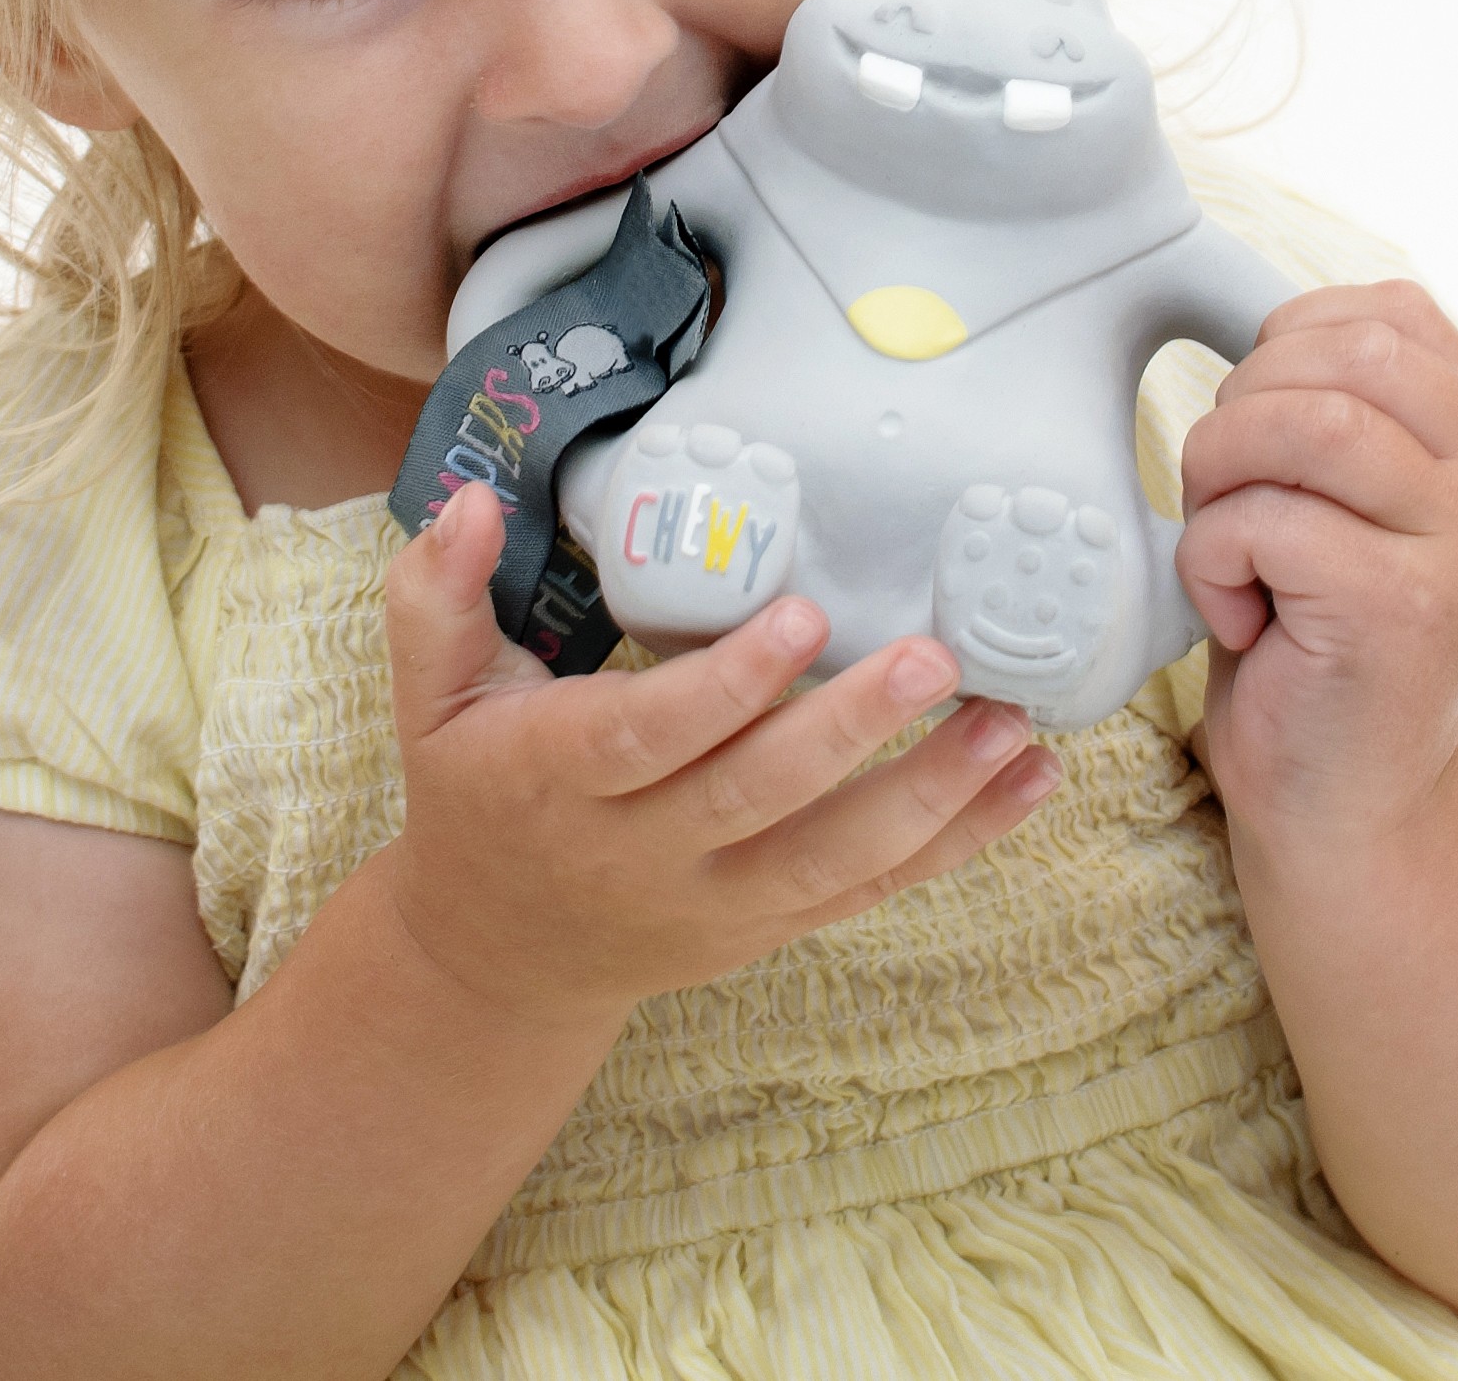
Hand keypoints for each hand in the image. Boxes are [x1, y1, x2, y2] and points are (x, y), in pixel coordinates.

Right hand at [380, 483, 1060, 1022]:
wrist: (494, 956)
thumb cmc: (474, 790)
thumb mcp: (427, 696)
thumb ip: (436, 596)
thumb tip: (469, 502)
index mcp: (558, 780)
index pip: (648, 737)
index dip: (728, 685)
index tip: (803, 614)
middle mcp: (641, 853)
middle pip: (757, 797)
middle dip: (853, 730)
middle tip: (937, 658)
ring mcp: (714, 901)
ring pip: (831, 861)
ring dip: (932, 798)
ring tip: (1012, 728)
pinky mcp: (767, 926)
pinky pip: (869, 892)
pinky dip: (958, 843)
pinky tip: (1030, 784)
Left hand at [1174, 281, 1457, 845]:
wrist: (1347, 800)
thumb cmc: (1311, 637)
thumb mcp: (1341, 499)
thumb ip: (1336, 407)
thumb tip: (1262, 324)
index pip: (1393, 312)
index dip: (1293, 340)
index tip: (1264, 423)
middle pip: (1344, 355)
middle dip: (1245, 403)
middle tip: (1230, 490)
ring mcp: (1455, 546)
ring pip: (1304, 423)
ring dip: (1221, 471)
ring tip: (1227, 542)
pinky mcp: (1398, 608)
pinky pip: (1264, 521)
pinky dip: (1210, 560)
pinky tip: (1239, 616)